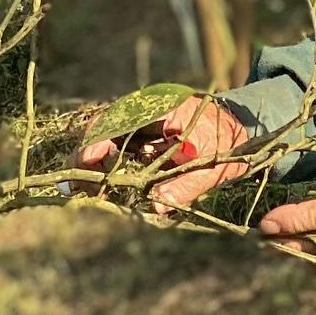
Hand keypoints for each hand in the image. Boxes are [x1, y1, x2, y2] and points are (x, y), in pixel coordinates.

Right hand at [76, 95, 251, 208]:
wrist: (246, 128)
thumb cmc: (231, 143)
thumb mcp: (214, 168)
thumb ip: (186, 186)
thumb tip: (156, 206)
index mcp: (162, 108)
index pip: (119, 119)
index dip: (98, 140)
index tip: (85, 163)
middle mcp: (148, 111)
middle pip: (106, 128)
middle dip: (87, 155)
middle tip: (69, 184)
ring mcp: (145, 123)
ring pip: (109, 139)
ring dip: (95, 163)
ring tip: (78, 188)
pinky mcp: (146, 137)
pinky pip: (121, 148)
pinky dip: (109, 166)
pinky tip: (100, 185)